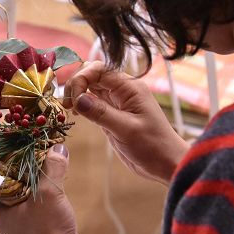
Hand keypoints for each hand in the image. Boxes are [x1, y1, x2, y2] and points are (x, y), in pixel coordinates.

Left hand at [0, 145, 91, 233]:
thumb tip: (57, 150)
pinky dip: (43, 190)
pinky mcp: (38, 226)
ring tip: (40, 157)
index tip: (0, 144)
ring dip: (33, 178)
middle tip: (23, 146)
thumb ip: (52, 168)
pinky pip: (37, 202)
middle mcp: (5, 216)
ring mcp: (21, 221)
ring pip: (24, 192)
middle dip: (17, 166)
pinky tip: (53, 179)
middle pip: (7, 183)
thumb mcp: (49, 193)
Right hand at [63, 61, 189, 184]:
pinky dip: (80, 103)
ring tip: (68, 108)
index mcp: (130, 87)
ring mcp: (116, 101)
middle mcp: (122, 90)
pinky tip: (75, 113)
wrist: (165, 163)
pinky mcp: (111, 113)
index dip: (81, 79)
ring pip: (90, 86)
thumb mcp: (127, 130)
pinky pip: (92, 100)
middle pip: (92, 73)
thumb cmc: (153, 146)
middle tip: (67, 103)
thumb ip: (101, 113)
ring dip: (76, 93)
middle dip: (76, 83)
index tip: (72, 99)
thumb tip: (77, 100)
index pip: (99, 70)